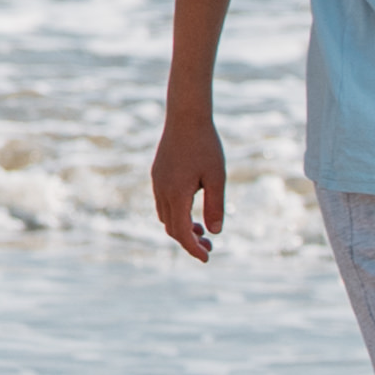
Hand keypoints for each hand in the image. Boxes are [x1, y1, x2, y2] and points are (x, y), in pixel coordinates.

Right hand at [151, 117, 226, 259]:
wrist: (186, 116)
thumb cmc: (205, 145)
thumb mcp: (216, 177)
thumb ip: (215, 206)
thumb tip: (215, 232)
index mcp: (176, 194)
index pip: (181, 233)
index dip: (193, 249)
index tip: (207, 258)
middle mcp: (162, 191)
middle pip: (171, 228)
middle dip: (189, 241)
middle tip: (210, 246)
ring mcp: (157, 182)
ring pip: (165, 216)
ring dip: (181, 227)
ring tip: (202, 229)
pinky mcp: (157, 174)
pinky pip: (163, 202)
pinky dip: (176, 213)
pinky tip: (191, 209)